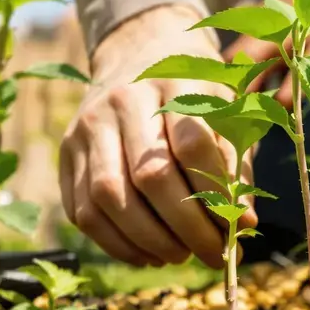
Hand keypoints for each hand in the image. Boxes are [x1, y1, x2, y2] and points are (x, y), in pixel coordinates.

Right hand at [60, 4, 255, 267]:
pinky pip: (83, 210)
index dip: (215, 195)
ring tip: (180, 255)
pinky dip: (117, 243)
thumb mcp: (226, 113)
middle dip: (185, 228)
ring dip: (149, 240)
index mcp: (173, 81)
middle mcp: (122, 99)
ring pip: (108, 197)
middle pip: (149, 175)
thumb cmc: (196, 94)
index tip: (236, 230)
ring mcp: (87, 125)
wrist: (139, 54)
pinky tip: (148, 253)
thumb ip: (236, 166)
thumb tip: (244, 224)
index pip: (192, 144)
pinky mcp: (66, 151)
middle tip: (211, 255)